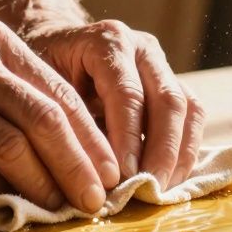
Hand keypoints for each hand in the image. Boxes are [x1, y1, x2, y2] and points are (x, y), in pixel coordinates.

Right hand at [0, 10, 119, 212]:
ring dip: (42, 184)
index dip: (90, 138)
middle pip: (45, 120)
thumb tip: (49, 134)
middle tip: (98, 201)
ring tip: (61, 211)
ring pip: (9, 145)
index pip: (58, 94)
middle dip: (79, 165)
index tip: (110, 172)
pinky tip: (6, 208)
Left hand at [24, 20, 205, 189]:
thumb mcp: (39, 87)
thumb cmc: (41, 71)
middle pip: (168, 100)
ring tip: (162, 189)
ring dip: (180, 154)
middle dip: (162, 150)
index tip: (123, 175)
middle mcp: (142, 48)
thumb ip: (63, 119)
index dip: (129, 137)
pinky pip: (193, 116)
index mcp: (107, 41)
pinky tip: (170, 178)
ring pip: (188, 109)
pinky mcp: (173, 85)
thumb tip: (84, 172)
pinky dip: (186, 150)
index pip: (127, 93)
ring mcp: (162, 66)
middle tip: (149, 189)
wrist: (56, 48)